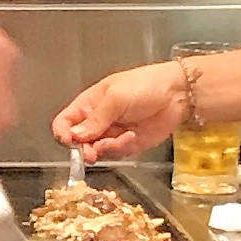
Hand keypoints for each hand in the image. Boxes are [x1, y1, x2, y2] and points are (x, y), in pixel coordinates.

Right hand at [56, 63, 184, 163]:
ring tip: (121, 139)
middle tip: (92, 152)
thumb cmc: (144, 86)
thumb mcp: (114, 98)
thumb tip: (75, 136)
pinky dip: (122, 148)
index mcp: (88, 105)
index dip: (62, 133)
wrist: (177, 94)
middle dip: (84, 148)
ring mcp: (112, 134)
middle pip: (78, 141)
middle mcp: (97, 121)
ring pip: (96, 151)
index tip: (69, 141)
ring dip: (106, 149)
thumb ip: (94, 119)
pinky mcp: (128, 144)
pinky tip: (132, 137)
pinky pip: (116, 154)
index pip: (65, 122)